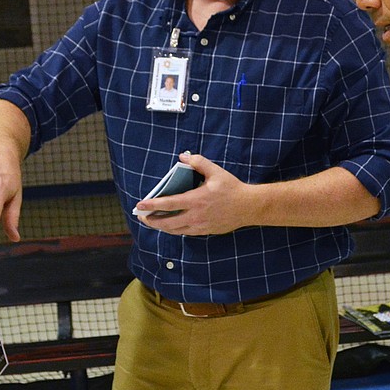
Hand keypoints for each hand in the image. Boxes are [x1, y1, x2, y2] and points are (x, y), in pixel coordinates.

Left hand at [134, 152, 253, 234]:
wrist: (249, 207)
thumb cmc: (232, 188)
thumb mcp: (216, 171)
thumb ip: (198, 162)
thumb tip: (182, 157)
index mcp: (196, 200)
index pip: (168, 204)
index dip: (152, 205)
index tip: (140, 205)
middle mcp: (195, 216)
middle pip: (167, 223)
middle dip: (151, 221)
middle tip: (141, 217)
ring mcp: (200, 226)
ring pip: (174, 230)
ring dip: (161, 227)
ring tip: (152, 222)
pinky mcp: (205, 231)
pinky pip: (184, 233)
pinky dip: (174, 230)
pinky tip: (170, 225)